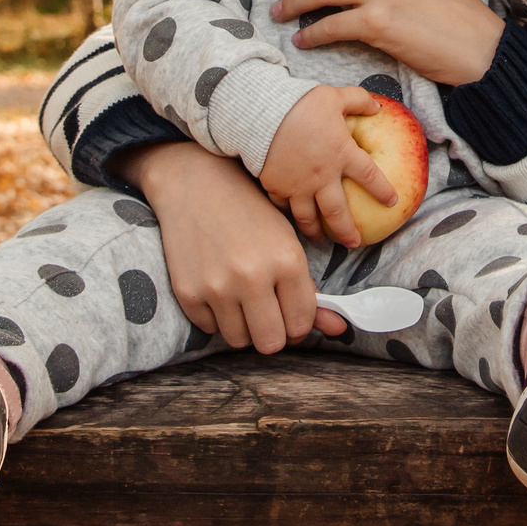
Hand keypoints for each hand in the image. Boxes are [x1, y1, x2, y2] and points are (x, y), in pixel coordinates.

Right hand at [113, 142, 347, 350]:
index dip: (298, 325)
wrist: (195, 182)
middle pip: (271, 343)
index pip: (301, 323)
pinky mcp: (188, 292)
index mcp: (286, 261)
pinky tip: (217, 289)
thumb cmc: (249, 211)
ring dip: (244, 327)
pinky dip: (216, 317)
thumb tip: (339, 330)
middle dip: (273, 333)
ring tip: (242, 300)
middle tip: (268, 315)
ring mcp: (217, 286)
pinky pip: (209, 328)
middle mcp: (252, 276)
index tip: (290, 314)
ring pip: (239, 341)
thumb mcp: (287, 243)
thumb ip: (310, 292)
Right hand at [258, 83, 398, 246]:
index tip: (391, 202)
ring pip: (308, 218)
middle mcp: (322, 176)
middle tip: (354, 243)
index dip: (382, 191)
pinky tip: (292, 218)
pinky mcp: (276, 186)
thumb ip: (358, 100)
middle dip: (347, 231)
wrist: (263, 112)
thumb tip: (377, 106)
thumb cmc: (301, 103)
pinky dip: (288, 213)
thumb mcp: (334, 96)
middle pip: (338, 213)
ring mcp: (298, 185)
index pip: (370, 177)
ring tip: (321, 241)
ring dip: (316, 232)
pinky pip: (283, 206)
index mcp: (342, 154)